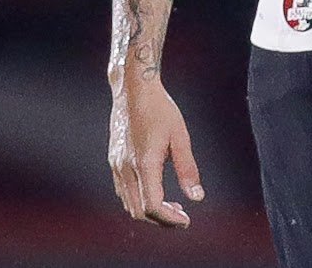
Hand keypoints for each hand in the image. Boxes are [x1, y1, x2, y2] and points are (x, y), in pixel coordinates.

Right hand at [109, 79, 204, 227]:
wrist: (133, 90)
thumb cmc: (160, 109)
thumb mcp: (180, 136)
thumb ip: (187, 168)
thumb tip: (197, 198)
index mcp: (144, 163)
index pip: (152, 206)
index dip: (169, 219)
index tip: (186, 220)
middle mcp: (126, 168)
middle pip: (139, 211)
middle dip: (161, 219)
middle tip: (182, 215)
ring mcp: (117, 166)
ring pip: (130, 204)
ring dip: (149, 211)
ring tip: (172, 205)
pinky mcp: (114, 161)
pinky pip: (124, 192)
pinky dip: (139, 200)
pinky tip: (155, 190)